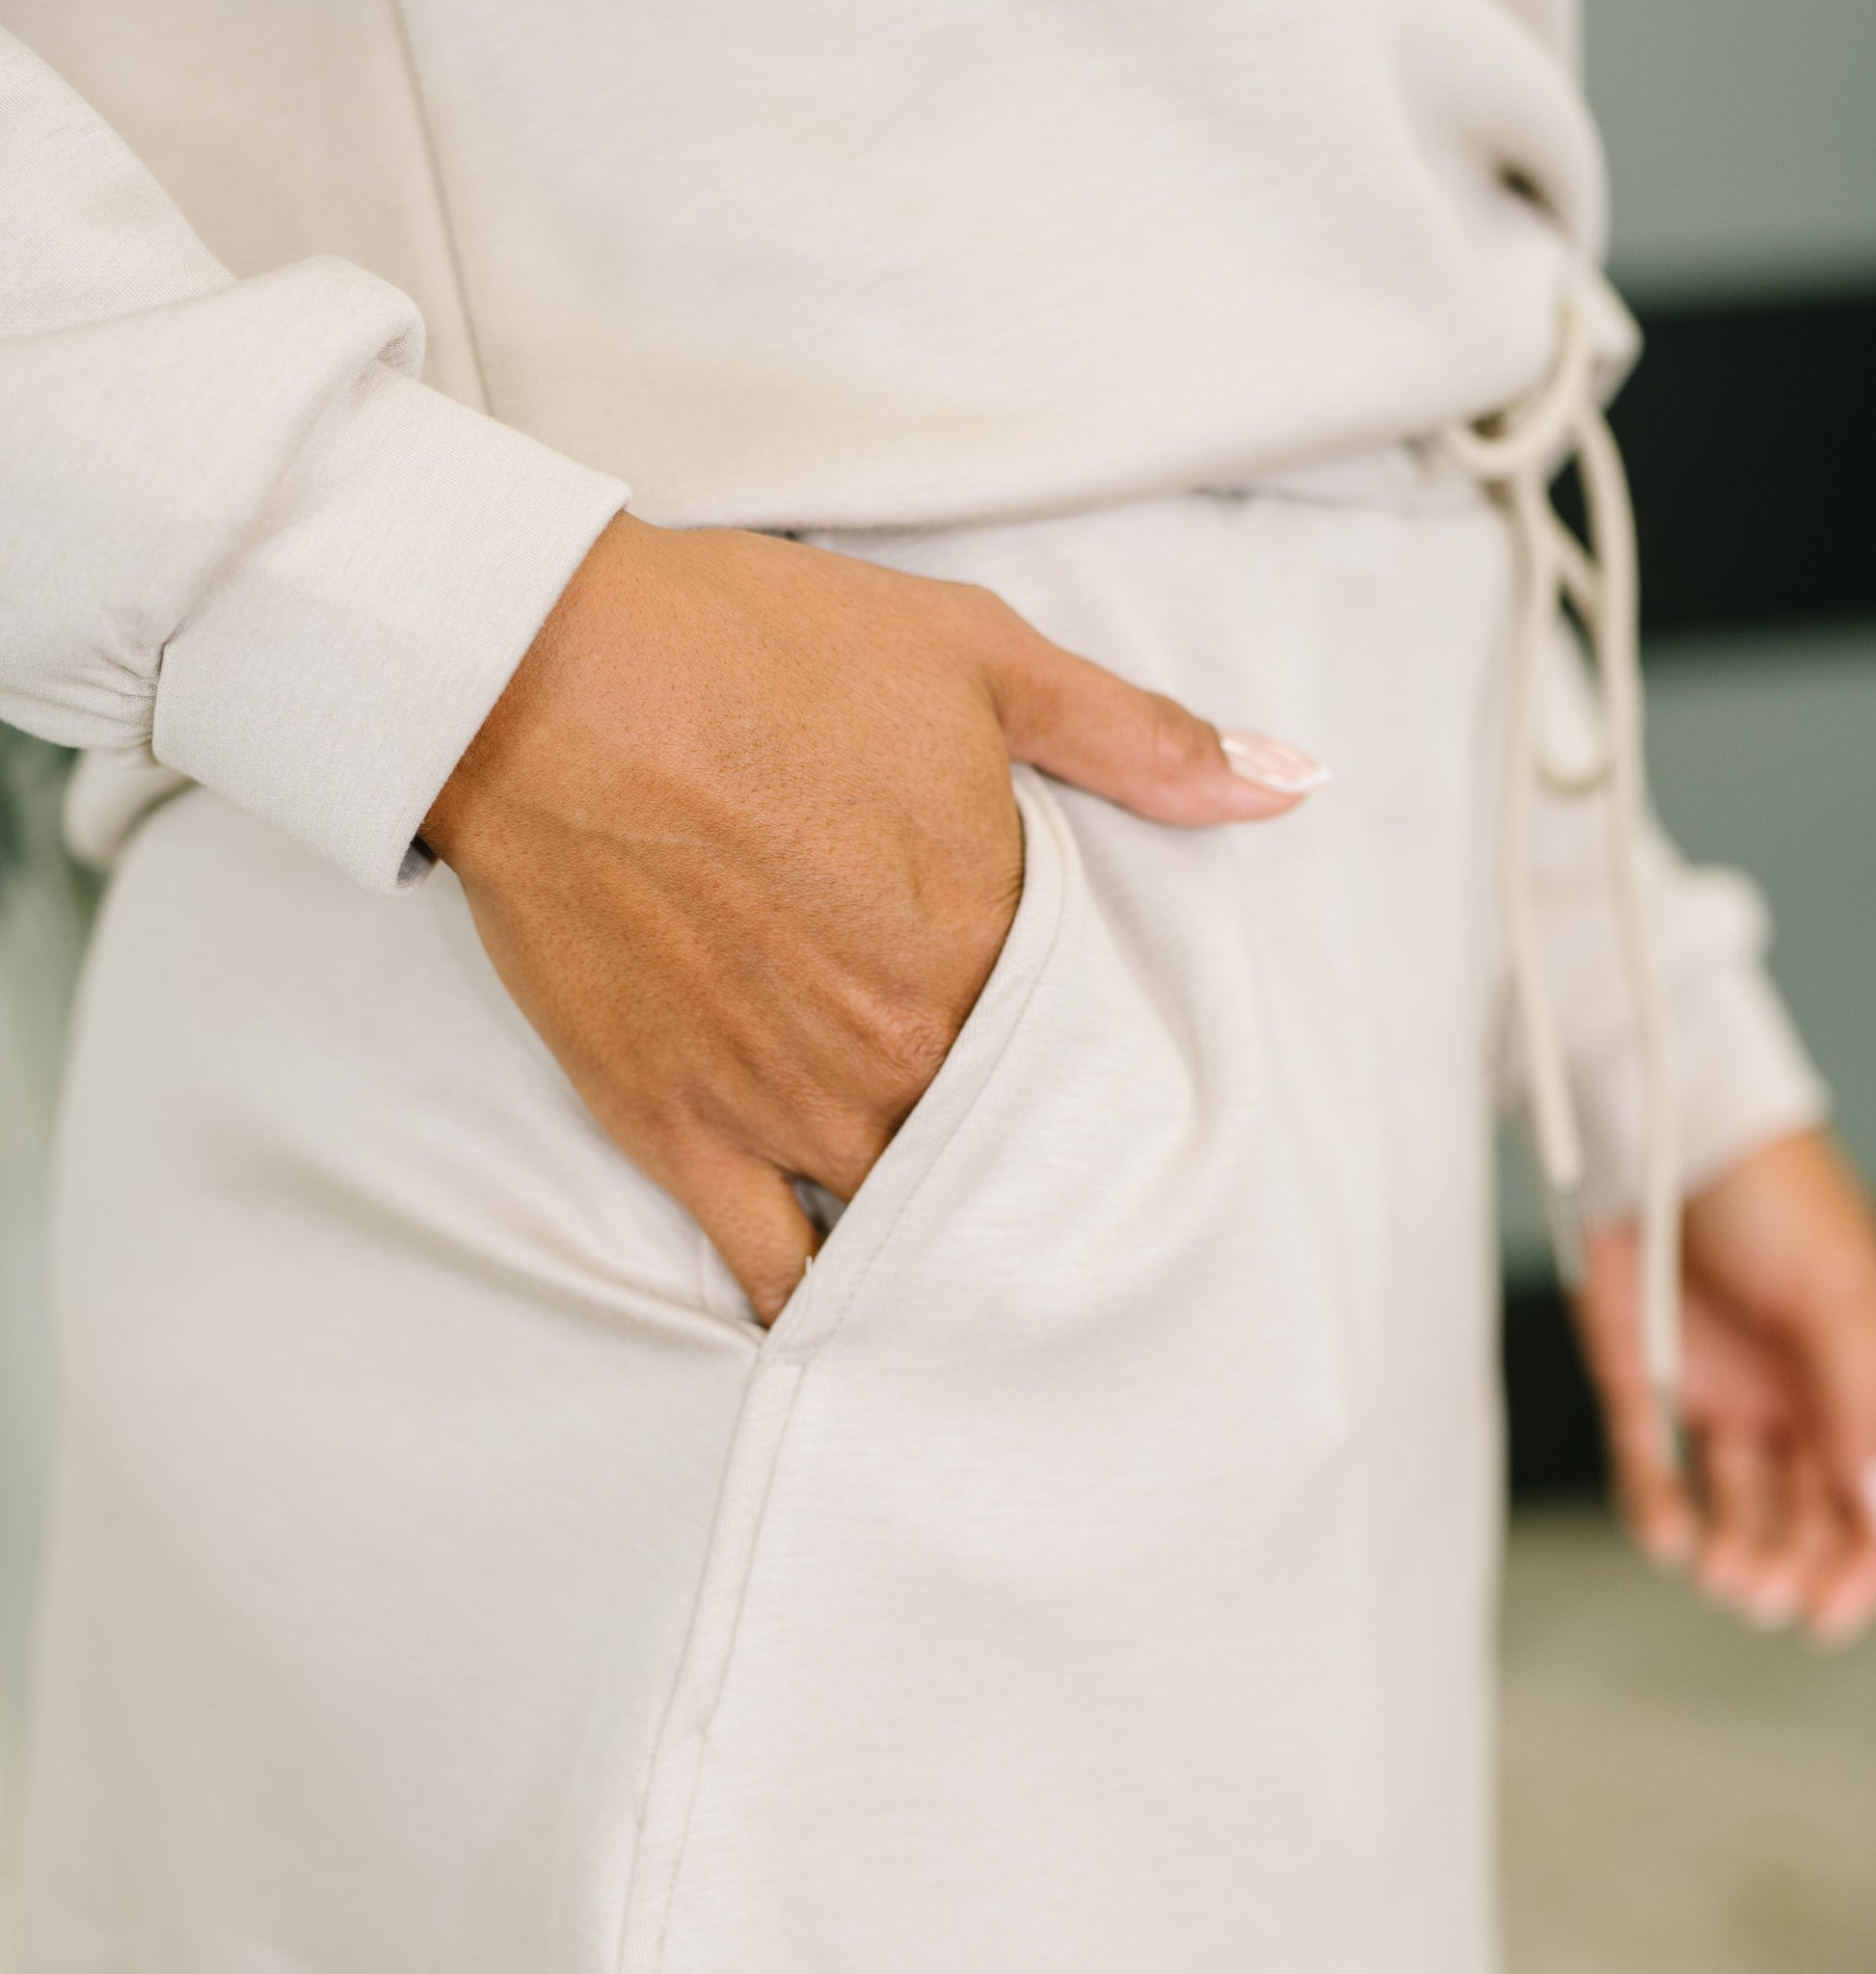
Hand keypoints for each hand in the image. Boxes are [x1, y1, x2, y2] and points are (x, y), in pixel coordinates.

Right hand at [422, 515, 1320, 1323]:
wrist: (545, 678)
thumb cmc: (758, 650)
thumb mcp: (979, 657)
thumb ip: (1139, 739)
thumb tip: (1287, 784)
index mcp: (991, 948)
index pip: (1093, 1054)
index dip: (1107, 1066)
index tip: (1122, 1083)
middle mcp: (903, 1055)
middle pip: (1007, 1155)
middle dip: (1034, 1168)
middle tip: (1067, 1196)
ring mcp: (789, 1110)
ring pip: (904, 1225)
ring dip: (945, 1243)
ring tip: (981, 1270)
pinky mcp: (678, 1132)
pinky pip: (767, 1266)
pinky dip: (816, 1303)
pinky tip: (854, 1324)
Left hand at [1573, 1128, 1875, 1641]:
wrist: (1655, 1129)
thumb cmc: (1769, 1191)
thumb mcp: (1839, 1293)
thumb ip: (1867, 1402)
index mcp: (1866, 1373)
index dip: (1866, 1559)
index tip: (1837, 1608)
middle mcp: (1803, 1392)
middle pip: (1814, 1513)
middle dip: (1798, 1564)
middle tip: (1769, 1593)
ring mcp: (1726, 1389)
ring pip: (1741, 1505)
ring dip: (1738, 1550)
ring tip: (1723, 1572)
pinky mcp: (1645, 1381)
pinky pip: (1656, 1469)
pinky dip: (1662, 1512)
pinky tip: (1672, 1538)